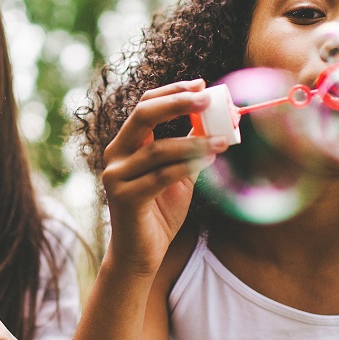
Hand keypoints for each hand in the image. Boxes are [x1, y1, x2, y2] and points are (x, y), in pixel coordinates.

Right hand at [101, 79, 228, 275]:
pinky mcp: (125, 198)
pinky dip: (187, 166)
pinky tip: (209, 160)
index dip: (172, 91)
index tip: (202, 85)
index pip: (145, 105)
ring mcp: (116, 177)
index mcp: (126, 144)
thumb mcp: (178, 173)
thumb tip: (215, 120)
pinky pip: (160, 176)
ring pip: (158, 149)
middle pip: (143, 116)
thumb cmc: (160, 212)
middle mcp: (115, 155)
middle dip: (177, 102)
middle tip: (208, 98)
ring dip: (194, 141)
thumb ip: (189, 148)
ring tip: (223, 140)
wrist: (141, 254)